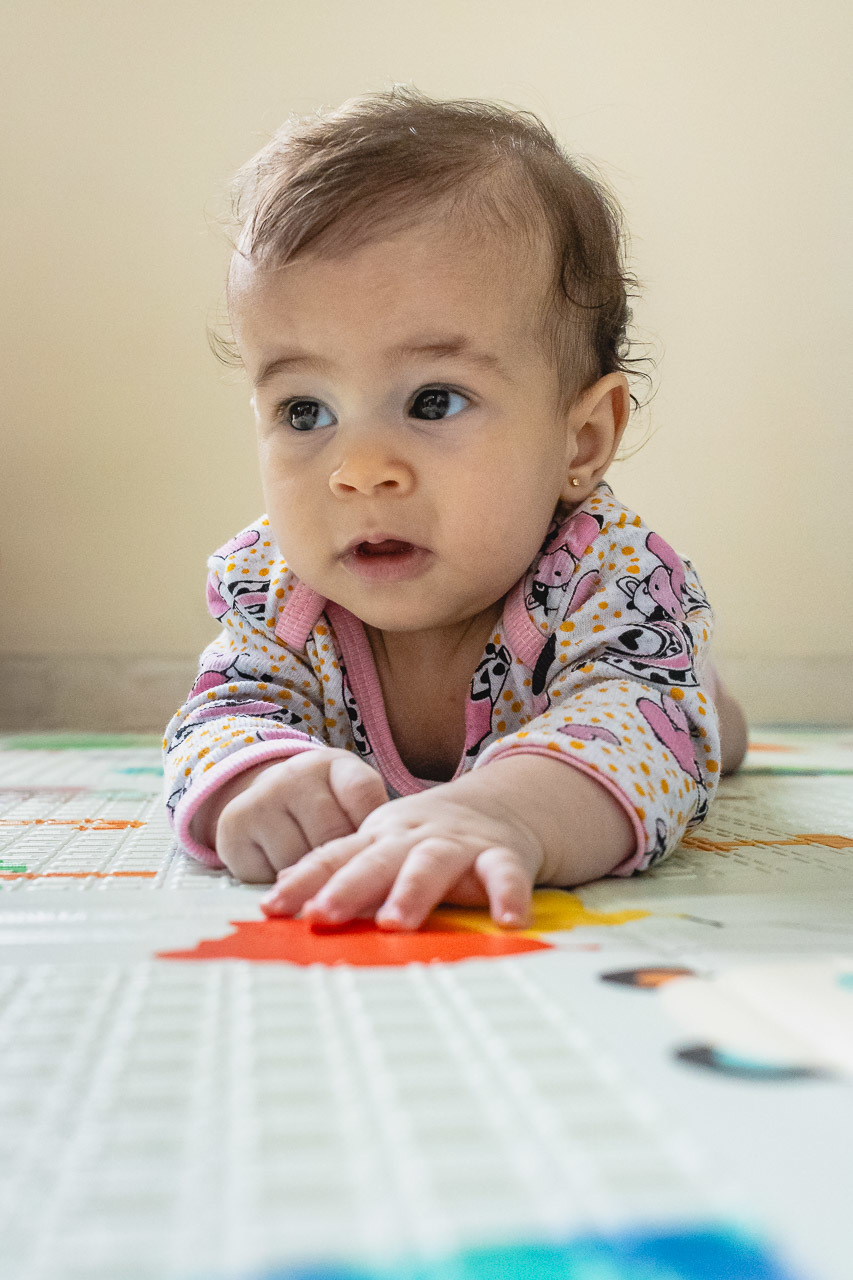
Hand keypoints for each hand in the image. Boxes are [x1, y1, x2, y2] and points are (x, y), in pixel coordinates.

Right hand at [197, 748, 389, 882]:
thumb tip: (383, 874)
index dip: (374, 832)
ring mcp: (260, 799)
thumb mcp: (352, 805)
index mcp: (334, 765)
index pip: (363, 794)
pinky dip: (281, 887)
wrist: (264, 800)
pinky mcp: (233, 830)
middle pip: (332, 836)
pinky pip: (267, 876)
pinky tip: (284, 873)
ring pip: (299, 862)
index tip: (378, 854)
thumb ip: (372, 827)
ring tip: (313, 871)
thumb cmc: (323, 810)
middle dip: (343, 864)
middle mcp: (294, 774)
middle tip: (345, 874)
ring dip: (311, 880)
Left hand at [259, 783, 545, 929]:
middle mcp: (413, 838)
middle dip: (348, 887)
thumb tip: (276, 899)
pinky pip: (505, 873)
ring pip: (432, 863)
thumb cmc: (425, 839)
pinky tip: (508, 921)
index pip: (335, 856)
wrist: (499, 805)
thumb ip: (336, 872)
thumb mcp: (379, 847)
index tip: (274, 908)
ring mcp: (457, 845)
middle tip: (323, 915)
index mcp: (378, 837)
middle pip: (377, 859)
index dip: (305, 881)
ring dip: (412, 890)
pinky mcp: (501, 855)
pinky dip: (508, 894)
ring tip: (394, 923)